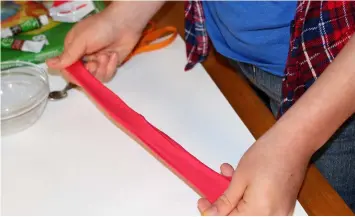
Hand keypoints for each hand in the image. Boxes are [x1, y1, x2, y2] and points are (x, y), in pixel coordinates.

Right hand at [47, 2, 163, 82]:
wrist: (125, 24)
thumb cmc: (100, 28)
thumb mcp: (81, 41)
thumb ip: (68, 56)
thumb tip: (48, 64)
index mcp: (73, 49)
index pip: (67, 69)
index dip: (73, 75)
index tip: (80, 74)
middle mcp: (84, 57)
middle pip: (82, 76)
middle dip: (90, 71)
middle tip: (95, 62)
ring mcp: (98, 62)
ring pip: (96, 77)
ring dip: (102, 67)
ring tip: (106, 55)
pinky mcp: (110, 65)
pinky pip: (107, 75)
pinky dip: (111, 66)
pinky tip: (113, 55)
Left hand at [197, 136, 310, 215]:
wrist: (293, 142)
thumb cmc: (269, 155)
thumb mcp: (240, 178)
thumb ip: (225, 201)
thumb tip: (212, 213)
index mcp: (259, 213)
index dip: (213, 213)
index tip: (203, 203)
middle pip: (240, 216)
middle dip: (225, 204)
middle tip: (214, 190)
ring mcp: (280, 213)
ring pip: (249, 211)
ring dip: (236, 197)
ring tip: (228, 175)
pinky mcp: (283, 205)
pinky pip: (260, 206)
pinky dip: (248, 196)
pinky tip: (242, 179)